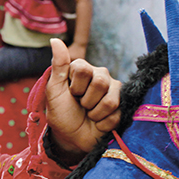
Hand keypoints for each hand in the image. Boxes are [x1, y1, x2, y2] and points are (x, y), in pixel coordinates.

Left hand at [45, 38, 119, 155]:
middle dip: (86, 100)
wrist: (71, 138)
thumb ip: (58, 65)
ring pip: (111, 100)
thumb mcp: (54, 91)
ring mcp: (114, 90)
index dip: (75, 86)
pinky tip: (98, 122)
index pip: (84, 69)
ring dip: (95, 113)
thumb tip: (55, 40)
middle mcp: (100, 75)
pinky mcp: (123, 105)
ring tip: (89, 114)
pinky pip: (117, 114)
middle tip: (80, 105)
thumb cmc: (61, 113)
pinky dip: (103, 123)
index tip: (70, 93)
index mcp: (83, 69)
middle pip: (100, 82)